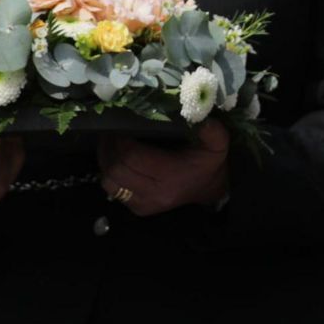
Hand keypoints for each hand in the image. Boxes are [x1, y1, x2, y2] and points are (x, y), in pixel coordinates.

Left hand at [99, 120, 229, 215]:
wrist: (210, 187)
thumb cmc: (208, 162)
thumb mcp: (217, 143)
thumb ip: (210, 130)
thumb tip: (199, 115)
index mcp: (170, 175)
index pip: (132, 158)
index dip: (121, 141)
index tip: (121, 125)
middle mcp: (154, 193)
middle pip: (117, 170)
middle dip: (109, 149)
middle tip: (111, 131)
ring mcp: (144, 204)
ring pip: (110, 182)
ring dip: (106, 161)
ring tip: (110, 144)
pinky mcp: (138, 209)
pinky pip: (113, 190)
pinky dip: (110, 173)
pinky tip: (116, 159)